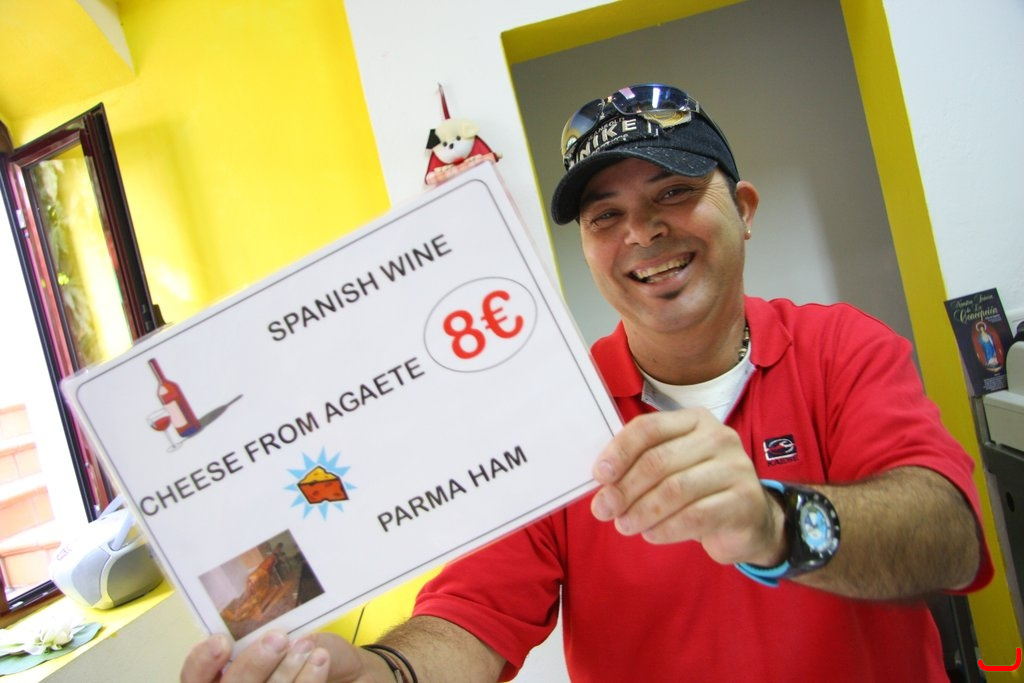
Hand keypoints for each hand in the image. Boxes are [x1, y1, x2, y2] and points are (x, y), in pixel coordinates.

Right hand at [180, 630, 385, 682]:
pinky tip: (320, 661)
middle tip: (278, 639)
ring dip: (285, 672)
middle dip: (252, 664)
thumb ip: (265, 637)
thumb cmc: (310, 655)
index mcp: (224, 676)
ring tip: (307, 645)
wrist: (351, 677)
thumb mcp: (288, 635)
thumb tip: (262, 632)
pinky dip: (308, 680)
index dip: (200, 663)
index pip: (194, 678)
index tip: (221, 641)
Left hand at [590, 408, 784, 565]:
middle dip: (625, 488)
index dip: (620, 451)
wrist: (749, 520)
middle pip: (659, 460)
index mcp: (694, 420)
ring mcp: (735, 468)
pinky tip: (651, 534)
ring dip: (642, 511)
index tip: (599, 475)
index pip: (649, 428)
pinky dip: (666, 528)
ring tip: (624, 526)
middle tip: (604, 509)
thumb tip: (603, 481)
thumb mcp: (672, 468)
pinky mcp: (744, 501)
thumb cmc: (700, 490)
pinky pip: (695, 516)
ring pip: (675, 490)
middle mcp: (718, 437)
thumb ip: (641, 465)